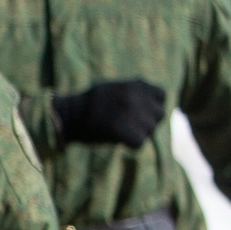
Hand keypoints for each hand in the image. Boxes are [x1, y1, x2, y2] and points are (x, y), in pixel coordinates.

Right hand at [51, 81, 165, 147]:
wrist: (69, 114)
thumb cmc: (88, 103)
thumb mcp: (114, 88)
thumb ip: (134, 92)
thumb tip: (150, 104)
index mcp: (137, 85)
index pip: (161, 96)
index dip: (152, 106)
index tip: (140, 112)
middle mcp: (138, 97)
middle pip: (159, 114)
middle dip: (148, 122)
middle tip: (131, 126)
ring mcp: (132, 114)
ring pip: (150, 129)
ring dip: (140, 133)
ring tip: (122, 132)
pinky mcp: (124, 131)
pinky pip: (139, 142)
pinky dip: (131, 144)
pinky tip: (120, 140)